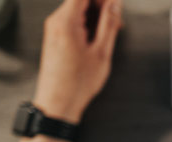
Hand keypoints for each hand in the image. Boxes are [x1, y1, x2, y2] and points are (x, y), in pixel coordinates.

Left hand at [33, 0, 122, 122]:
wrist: (58, 102)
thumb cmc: (76, 83)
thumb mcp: (101, 52)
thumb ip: (109, 24)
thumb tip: (114, 5)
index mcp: (66, 22)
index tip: (115, 5)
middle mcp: (56, 22)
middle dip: (101, 6)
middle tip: (117, 21)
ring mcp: (54, 29)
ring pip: (78, 10)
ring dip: (96, 17)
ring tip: (110, 33)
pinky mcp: (55, 38)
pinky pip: (73, 21)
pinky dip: (88, 25)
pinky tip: (98, 40)